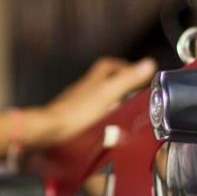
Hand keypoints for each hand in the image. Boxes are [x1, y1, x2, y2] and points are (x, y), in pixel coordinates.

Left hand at [27, 57, 156, 147]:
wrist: (48, 132)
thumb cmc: (75, 114)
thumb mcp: (107, 94)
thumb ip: (127, 80)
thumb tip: (148, 64)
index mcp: (92, 82)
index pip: (108, 66)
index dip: (123, 67)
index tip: (137, 73)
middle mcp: (82, 91)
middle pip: (100, 81)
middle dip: (116, 84)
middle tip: (130, 92)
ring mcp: (74, 106)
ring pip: (93, 99)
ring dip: (107, 103)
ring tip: (121, 112)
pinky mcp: (70, 122)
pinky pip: (86, 116)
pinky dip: (98, 119)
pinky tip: (103, 129)